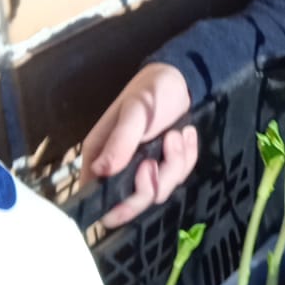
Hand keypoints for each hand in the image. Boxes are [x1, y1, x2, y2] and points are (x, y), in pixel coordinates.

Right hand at [79, 63, 195, 228]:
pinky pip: (177, 177)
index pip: (98, 197)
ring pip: (160, 190)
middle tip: (165, 148)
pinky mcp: (163, 167)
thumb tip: (101, 170)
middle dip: (156, 181)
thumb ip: (120, 141)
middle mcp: (116, 169)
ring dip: (175, 163)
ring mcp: (141, 170)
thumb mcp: (135, 112)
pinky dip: (186, 157)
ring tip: (176, 134)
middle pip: (133, 203)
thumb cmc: (150, 92)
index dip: (120, 202)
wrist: (179, 81)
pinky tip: (185, 134)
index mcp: (99, 156)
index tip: (146, 172)